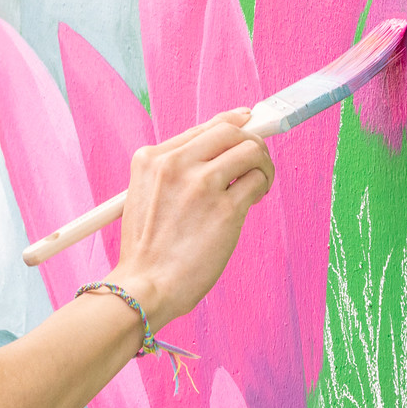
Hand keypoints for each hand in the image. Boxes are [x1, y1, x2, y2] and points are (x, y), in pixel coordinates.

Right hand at [107, 107, 274, 326]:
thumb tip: (217, 152)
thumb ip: (174, 172)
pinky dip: (262, 186)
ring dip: (262, 164)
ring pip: (251, 150)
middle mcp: (176, 164)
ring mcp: (202, 185)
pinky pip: (258, 180)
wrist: (145, 286)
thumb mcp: (144, 196)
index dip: (232, 123)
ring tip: (258, 183)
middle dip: (251, 141)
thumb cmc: (148, 250)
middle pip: (230, 131)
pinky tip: (252, 200)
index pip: (203, 128)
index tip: (248, 122)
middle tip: (257, 160)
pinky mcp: (225, 209)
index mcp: (151, 159)